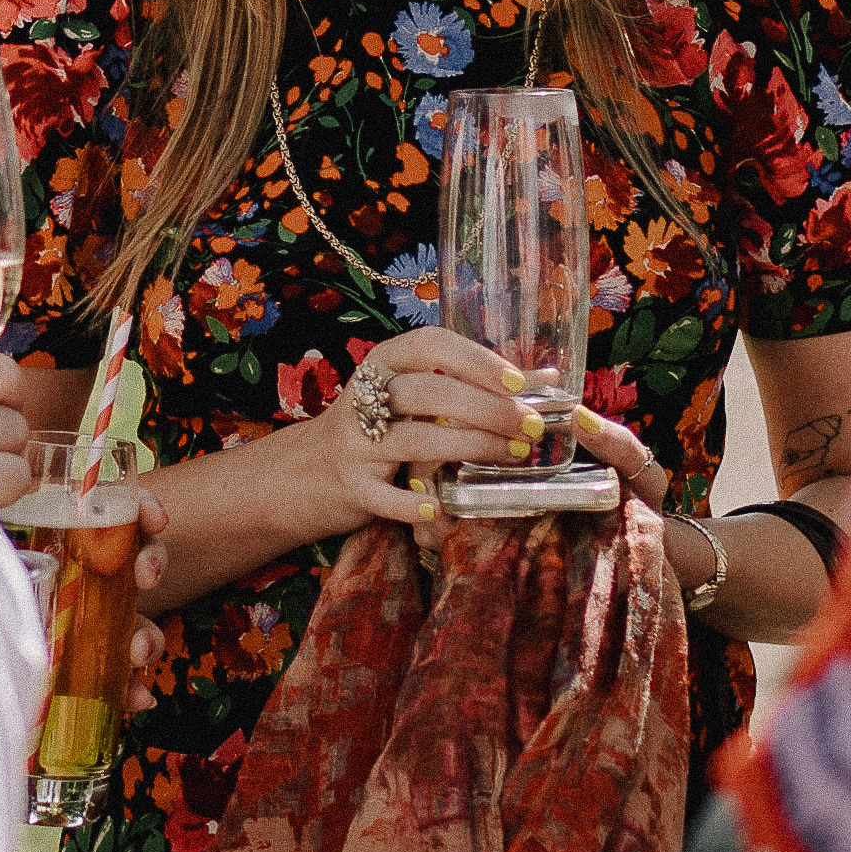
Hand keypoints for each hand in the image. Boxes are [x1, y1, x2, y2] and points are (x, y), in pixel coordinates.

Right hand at [280, 327, 639, 540]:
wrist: (303, 474)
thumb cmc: (375, 428)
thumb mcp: (413, 397)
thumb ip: (471, 386)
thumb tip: (547, 380)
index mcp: (383, 364)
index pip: (430, 345)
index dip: (476, 359)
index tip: (517, 380)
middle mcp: (365, 397)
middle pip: (428, 392)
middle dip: (486, 407)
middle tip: (529, 425)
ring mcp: (355, 443)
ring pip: (415, 439)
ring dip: (469, 446)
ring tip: (512, 454)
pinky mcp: (351, 487)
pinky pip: (385, 496)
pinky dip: (415, 502)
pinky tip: (443, 506)